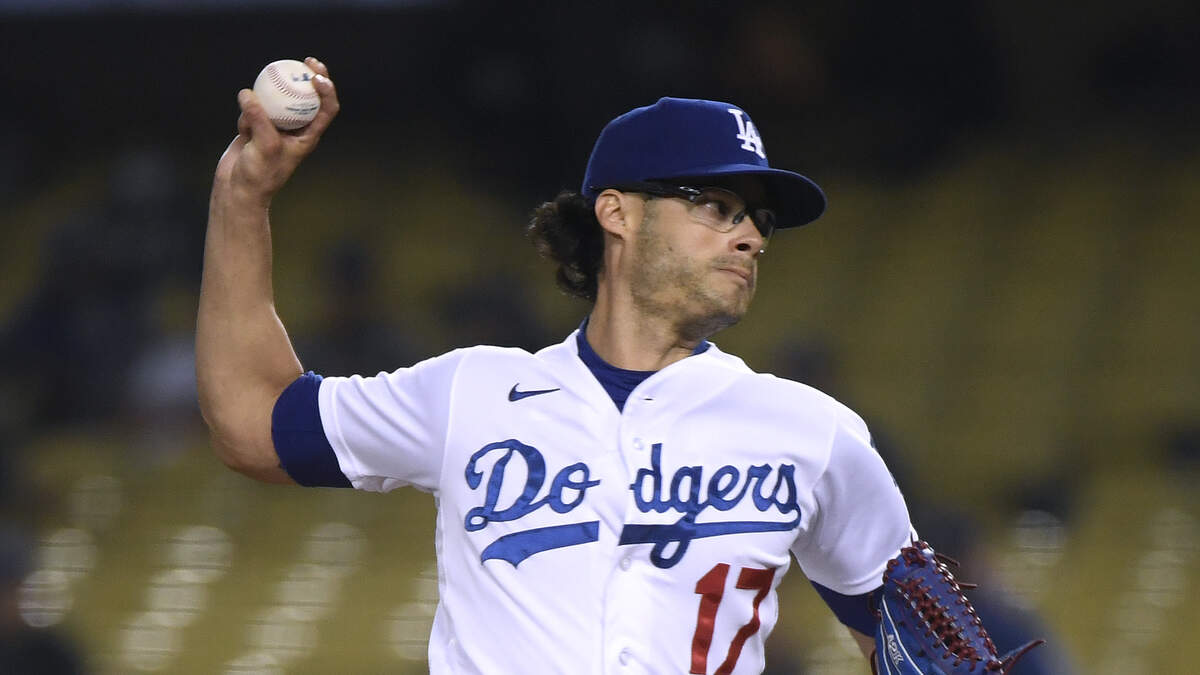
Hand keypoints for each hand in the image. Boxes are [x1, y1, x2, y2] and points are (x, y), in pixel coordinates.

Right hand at [214, 57, 339, 206]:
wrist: (237, 190)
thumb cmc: (259, 174)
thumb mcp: (264, 145)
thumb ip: (259, 117)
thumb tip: (248, 93)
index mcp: (308, 136)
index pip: (327, 109)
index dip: (327, 90)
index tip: (316, 75)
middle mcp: (295, 130)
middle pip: (307, 97)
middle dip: (308, 77)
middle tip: (306, 60)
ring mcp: (275, 127)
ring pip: (275, 101)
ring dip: (265, 100)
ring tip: (258, 103)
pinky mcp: (256, 128)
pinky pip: (252, 110)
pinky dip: (246, 116)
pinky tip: (243, 131)